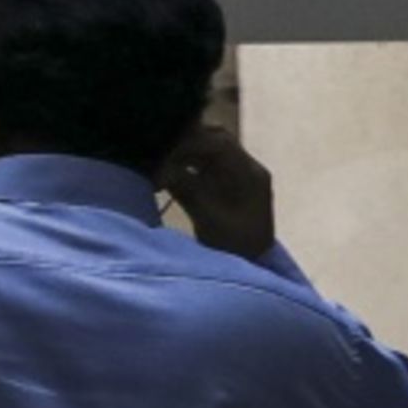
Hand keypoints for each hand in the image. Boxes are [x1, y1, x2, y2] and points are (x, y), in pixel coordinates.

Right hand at [157, 119, 274, 259]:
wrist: (251, 268)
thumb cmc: (234, 248)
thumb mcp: (208, 218)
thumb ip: (186, 189)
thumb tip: (158, 168)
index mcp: (251, 174)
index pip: (219, 143)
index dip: (189, 142)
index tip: (162, 151)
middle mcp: (248, 169)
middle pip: (215, 140)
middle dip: (184, 143)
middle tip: (156, 154)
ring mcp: (239, 176)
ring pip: (208, 150)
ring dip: (183, 153)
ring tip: (159, 165)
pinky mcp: (227, 185)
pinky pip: (205, 165)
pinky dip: (185, 165)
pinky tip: (167, 175)